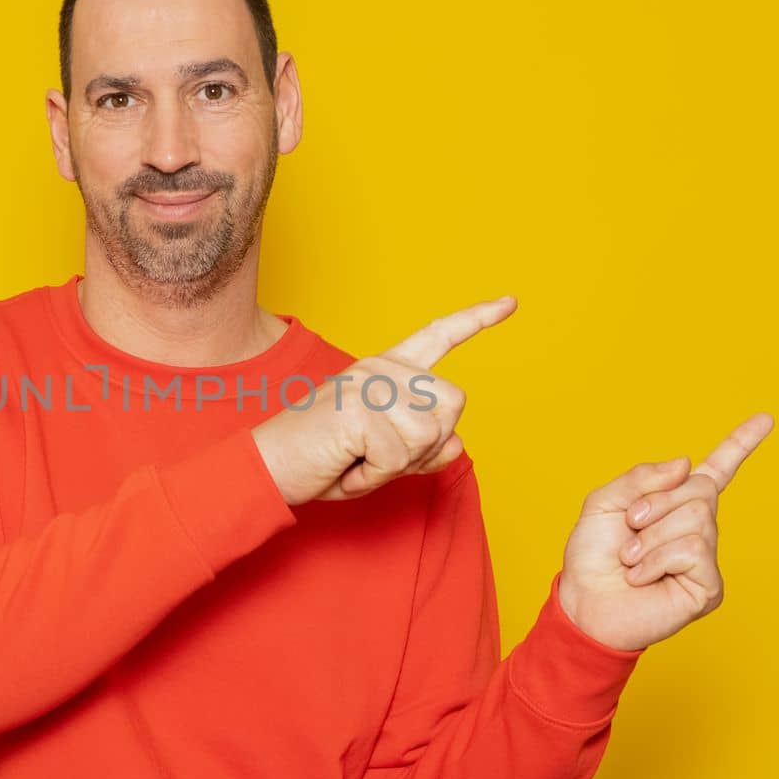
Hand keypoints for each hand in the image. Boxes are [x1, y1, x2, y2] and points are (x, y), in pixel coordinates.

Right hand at [251, 296, 517, 504]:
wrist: (267, 468)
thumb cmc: (322, 461)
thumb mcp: (383, 458)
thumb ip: (423, 448)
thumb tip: (457, 444)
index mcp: (386, 370)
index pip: (438, 336)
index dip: (476, 320)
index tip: (511, 302)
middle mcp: (381, 368)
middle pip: (452, 405)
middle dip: (425, 445)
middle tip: (376, 456)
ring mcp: (370, 384)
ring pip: (430, 436)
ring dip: (397, 465)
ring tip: (357, 459)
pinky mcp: (360, 410)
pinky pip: (399, 457)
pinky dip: (374, 476)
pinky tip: (347, 465)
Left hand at [558, 413, 774, 650]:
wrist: (583, 603)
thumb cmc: (592, 556)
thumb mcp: (605, 503)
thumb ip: (641, 478)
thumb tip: (686, 464)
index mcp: (676, 505)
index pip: (717, 470)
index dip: (740, 444)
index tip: (766, 418)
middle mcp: (699, 529)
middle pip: (701, 490)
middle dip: (655, 505)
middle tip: (630, 529)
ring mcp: (706, 559)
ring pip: (696, 519)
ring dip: (650, 537)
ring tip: (632, 560)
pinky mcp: (708, 587)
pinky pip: (693, 550)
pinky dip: (656, 560)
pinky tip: (643, 577)